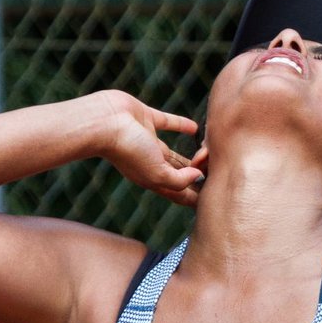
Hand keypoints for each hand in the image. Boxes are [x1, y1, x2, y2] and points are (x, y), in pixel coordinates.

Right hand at [101, 92, 206, 206]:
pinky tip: (195, 128)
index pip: (179, 193)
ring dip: (191, 154)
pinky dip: (181, 125)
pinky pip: (169, 123)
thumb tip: (198, 177)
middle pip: (179, 174)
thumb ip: (180, 180)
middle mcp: (150, 163)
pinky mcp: (146, 120)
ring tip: (208, 155)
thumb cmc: (128, 151)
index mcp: (152, 180)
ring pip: (175, 152)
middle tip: (218, 177)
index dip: (195, 198)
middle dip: (196, 178)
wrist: (104, 123)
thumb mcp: (158, 174)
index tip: (214, 202)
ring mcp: (148, 141)